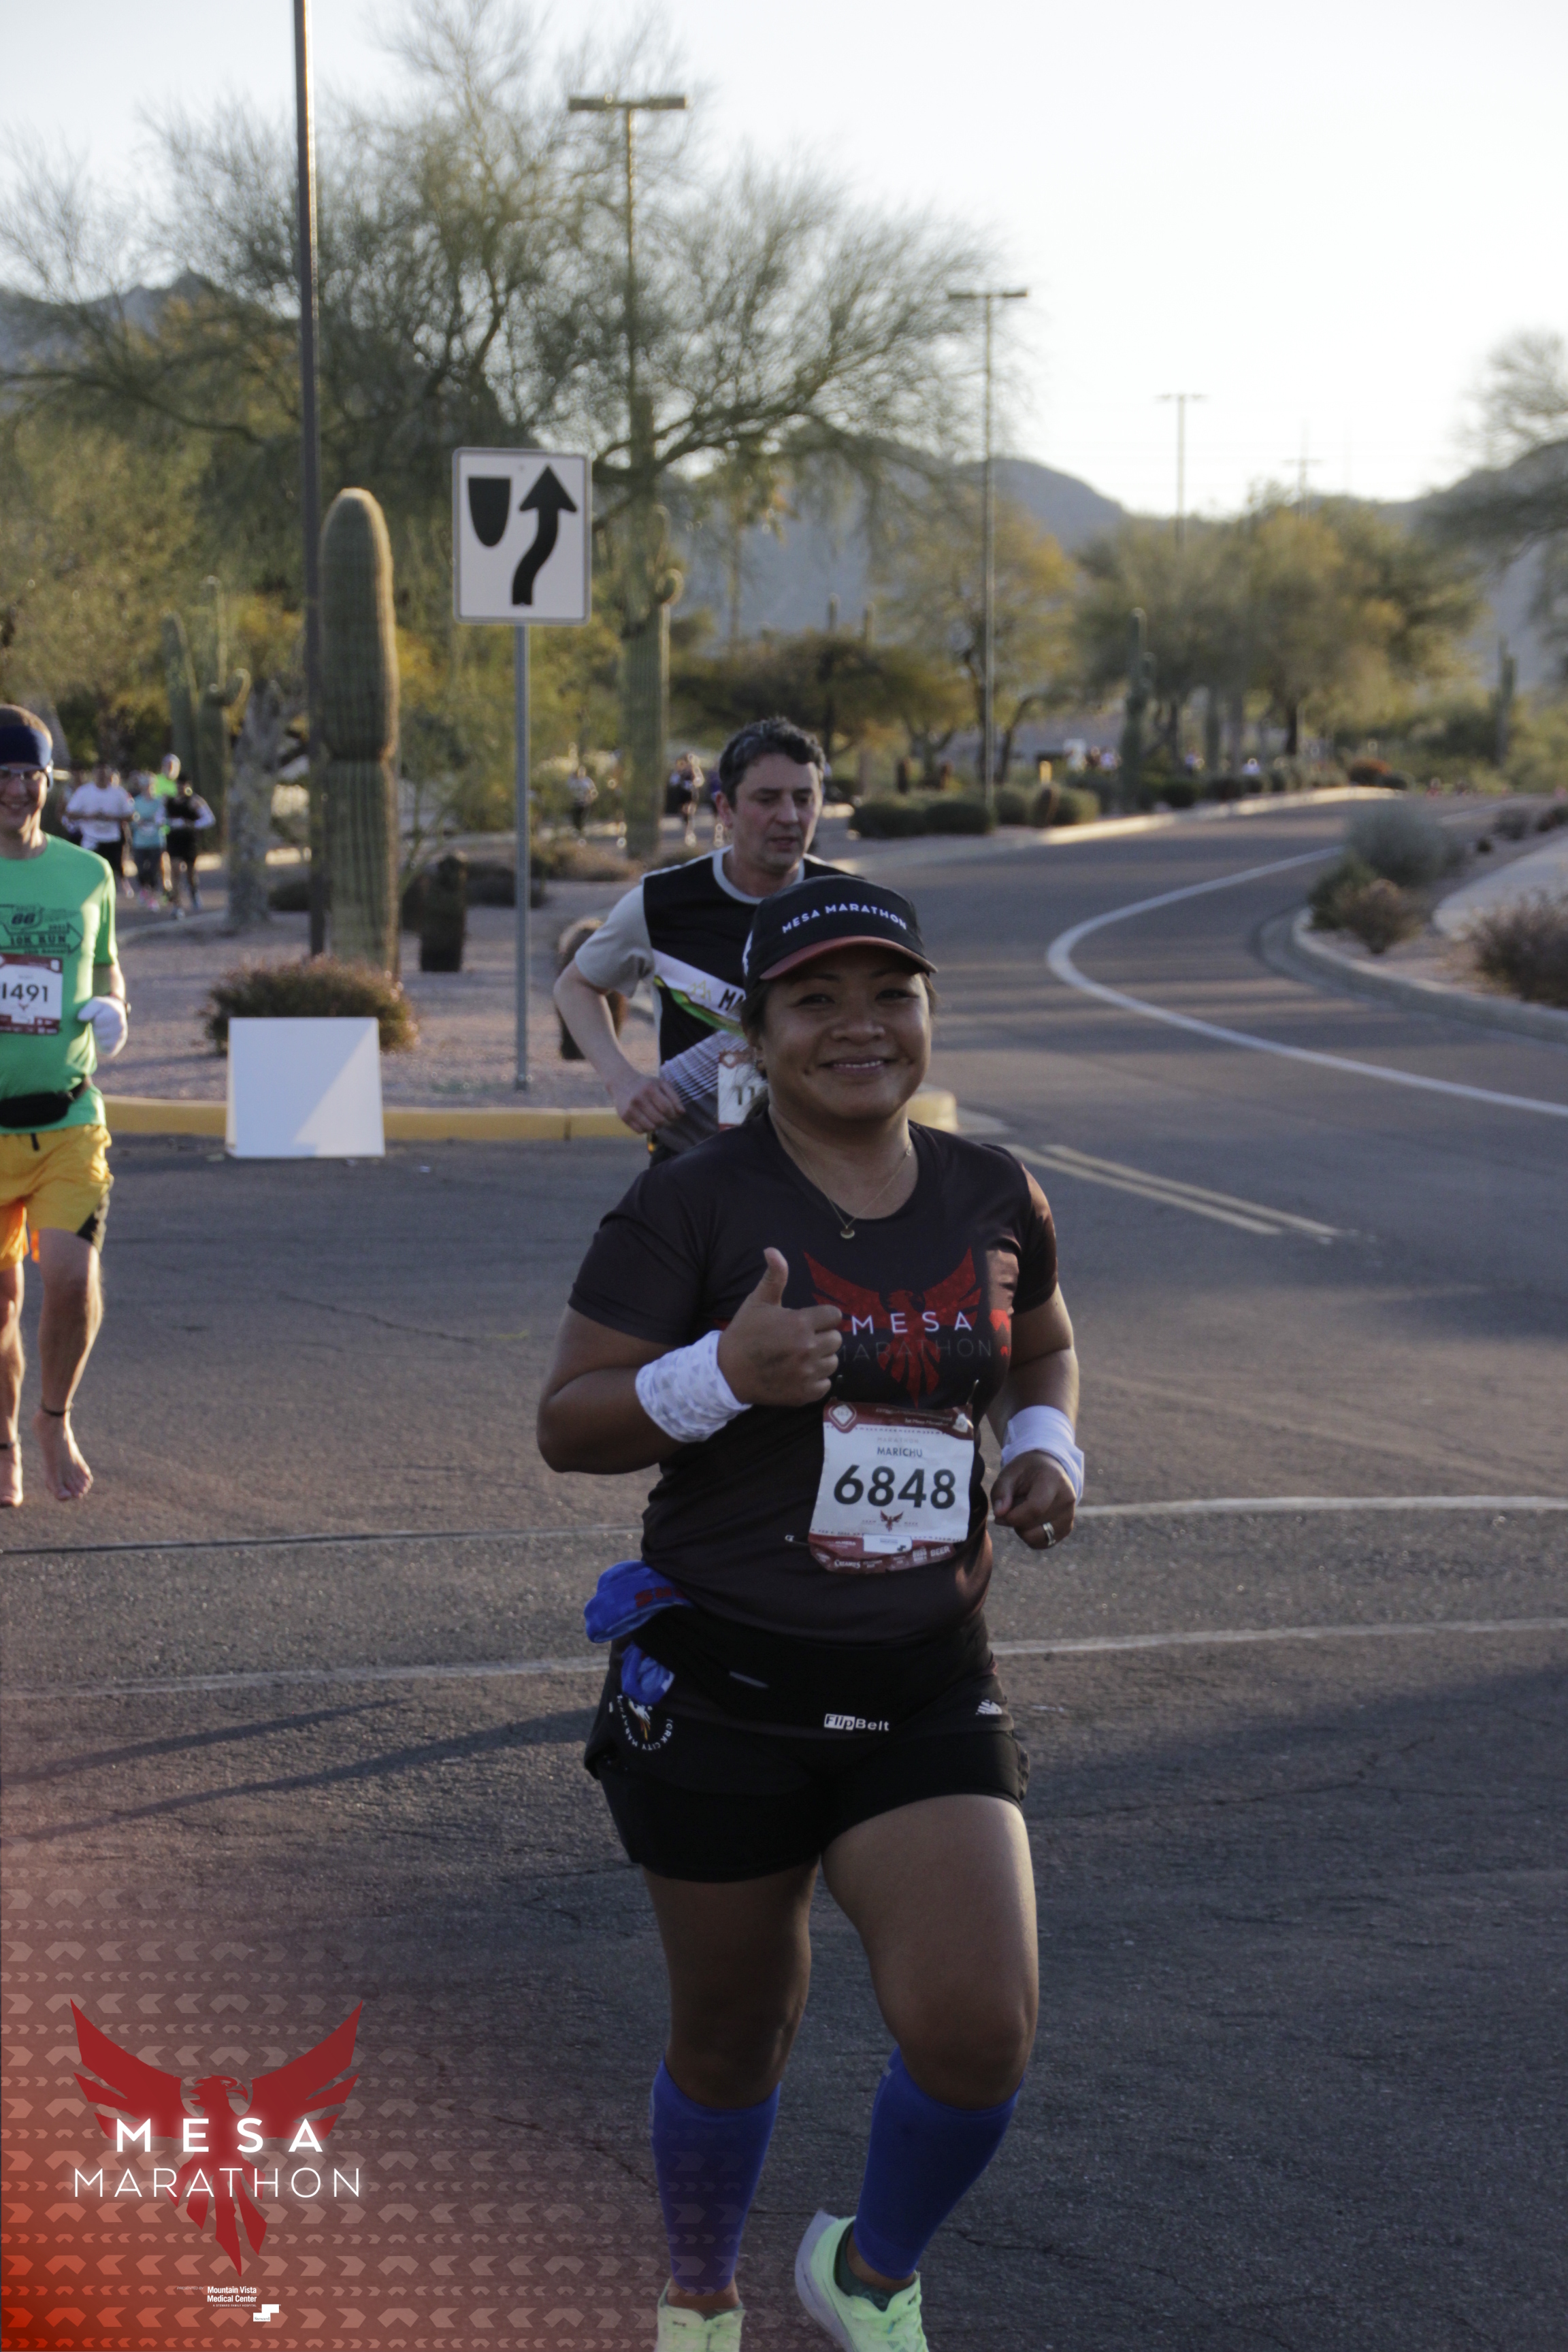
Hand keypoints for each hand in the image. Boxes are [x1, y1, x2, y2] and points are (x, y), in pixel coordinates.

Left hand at [76, 996, 127, 1060]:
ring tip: (102, 1029)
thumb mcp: (95, 1004)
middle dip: (96, 1027)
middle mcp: (121, 1027)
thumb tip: (80, 1018)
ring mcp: (121, 1038)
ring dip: (98, 1035)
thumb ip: (88, 1008)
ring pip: (101, 1041)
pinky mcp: (117, 1046)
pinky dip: (101, 1045)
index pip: (98, 1022)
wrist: (115, 1012)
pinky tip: (104, 1037)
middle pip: (98, 1032)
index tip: (98, 1016)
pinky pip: (105, 1050)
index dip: (95, 1019)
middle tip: (100, 1023)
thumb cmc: (102, 1009)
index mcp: (117, 1015)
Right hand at [611, 1068, 685, 1133]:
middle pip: (659, 1120)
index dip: (674, 1115)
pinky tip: (648, 1122)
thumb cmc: (646, 1084)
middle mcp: (638, 1099)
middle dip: (667, 1123)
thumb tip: (682, 1113)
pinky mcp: (624, 1117)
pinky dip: (647, 1129)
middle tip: (669, 1121)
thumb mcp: (661, 1084)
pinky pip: (640, 1131)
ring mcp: (630, 1109)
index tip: (675, 1116)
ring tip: (659, 1121)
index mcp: (649, 1089)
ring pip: (650, 1127)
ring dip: (658, 1127)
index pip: (666, 1108)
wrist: (622, 1082)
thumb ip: (674, 1097)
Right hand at [717, 1248, 842, 1406]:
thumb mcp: (758, 1301)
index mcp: (800, 1323)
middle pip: (836, 1340)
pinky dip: (815, 1380)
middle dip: (821, 1337)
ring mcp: (807, 1373)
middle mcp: (808, 1348)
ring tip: (800, 1356)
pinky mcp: (805, 1394)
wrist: (727, 1371)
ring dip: (820, 1359)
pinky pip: (825, 1384)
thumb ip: (774, 1276)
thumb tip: (772, 1250)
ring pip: (832, 1362)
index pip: (834, 1316)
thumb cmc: (744, 1333)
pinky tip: (798, 1374)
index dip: (821, 1317)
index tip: (807, 1321)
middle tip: (801, 1339)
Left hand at [990, 1450, 1074, 1551]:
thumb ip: (1001, 1491)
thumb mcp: (1009, 1473)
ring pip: (1036, 1537)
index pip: (1035, 1508)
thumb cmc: (1026, 1472)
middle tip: (1010, 1506)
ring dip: (1021, 1529)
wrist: (1049, 1471)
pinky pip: (1041, 1543)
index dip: (1013, 1517)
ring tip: (1021, 1512)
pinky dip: (1029, 1536)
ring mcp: (1069, 1516)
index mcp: (1053, 1479)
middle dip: (1014, 1520)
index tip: (999, 1515)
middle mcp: (1066, 1499)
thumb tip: (999, 1514)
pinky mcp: (1066, 1529)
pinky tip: (1028, 1520)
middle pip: (1032, 1524)